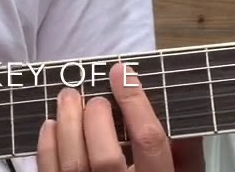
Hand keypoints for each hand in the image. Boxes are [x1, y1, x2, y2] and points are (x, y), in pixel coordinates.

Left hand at [36, 62, 175, 171]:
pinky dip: (47, 146)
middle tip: (94, 98)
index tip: (122, 72)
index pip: (150, 142)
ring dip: (66, 124)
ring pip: (73, 165)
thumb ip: (187, 150)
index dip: (134, 102)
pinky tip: (52, 125)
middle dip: (96, 118)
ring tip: (68, 98)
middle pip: (106, 158)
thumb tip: (181, 106)